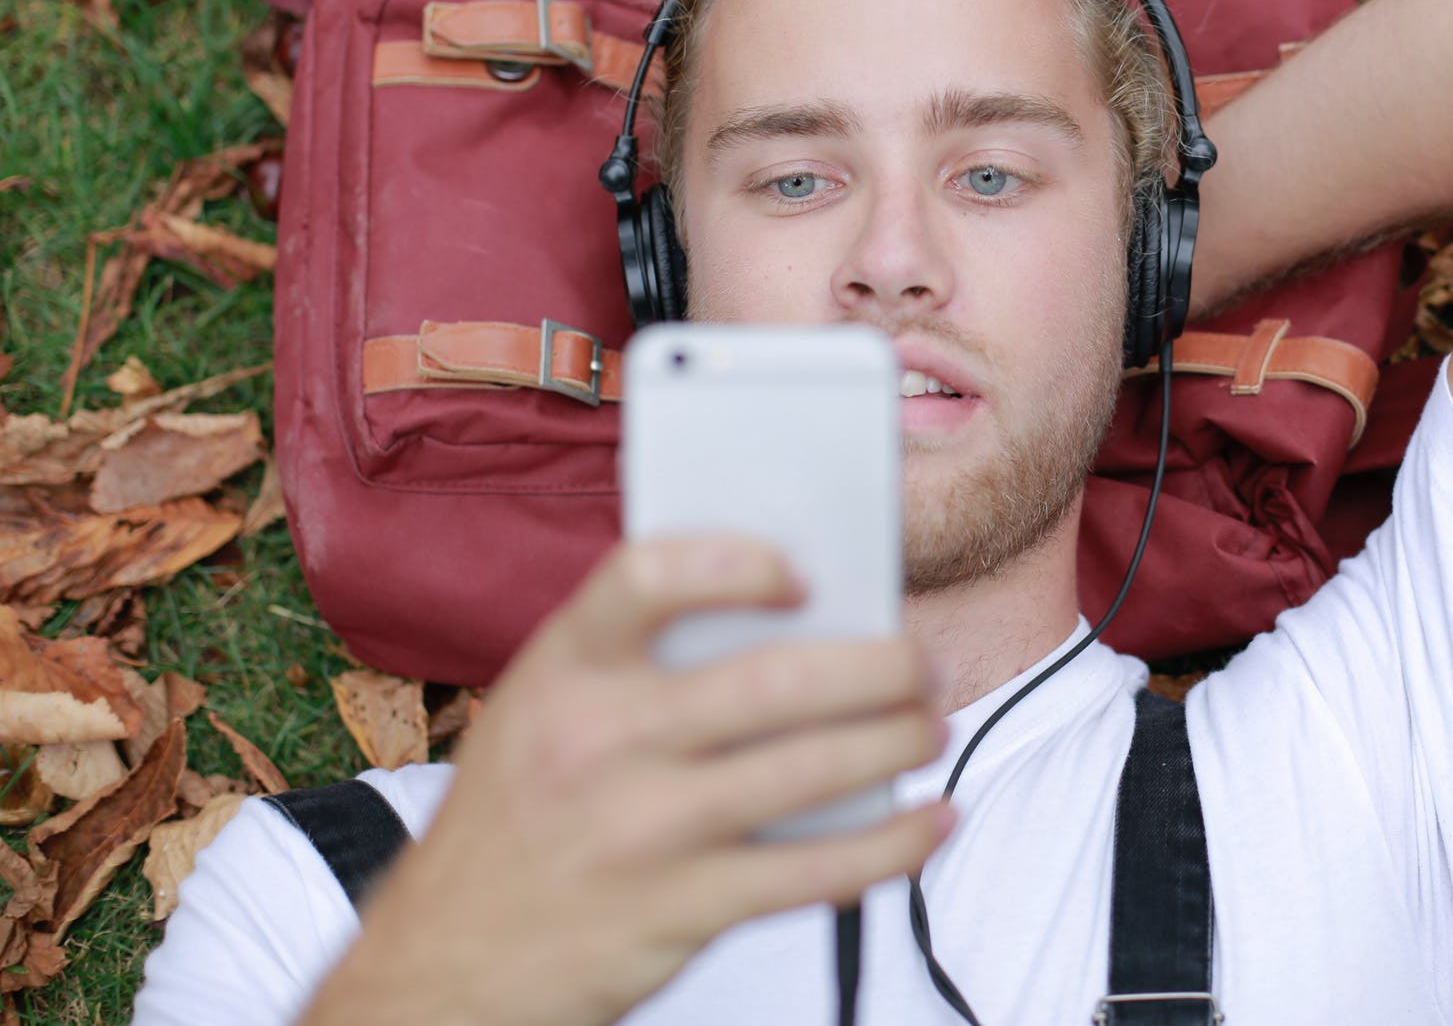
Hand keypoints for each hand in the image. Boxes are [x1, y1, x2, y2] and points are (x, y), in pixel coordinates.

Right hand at [296, 535, 952, 1025]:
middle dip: (877, 666)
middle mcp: (599, 741)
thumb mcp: (544, 711)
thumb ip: (641, 660)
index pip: (645, 577)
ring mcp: (642, 831)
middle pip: (773, 681)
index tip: (801, 572)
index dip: (734, 562)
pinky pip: (815, 871)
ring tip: (929, 723)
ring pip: (810, 769)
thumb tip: (800, 619)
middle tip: (918, 660)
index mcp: (563, 669)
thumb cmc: (522, 814)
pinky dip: (892, 844)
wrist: (442, 967)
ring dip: (896, 740)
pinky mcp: (680, 911)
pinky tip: (931, 819)